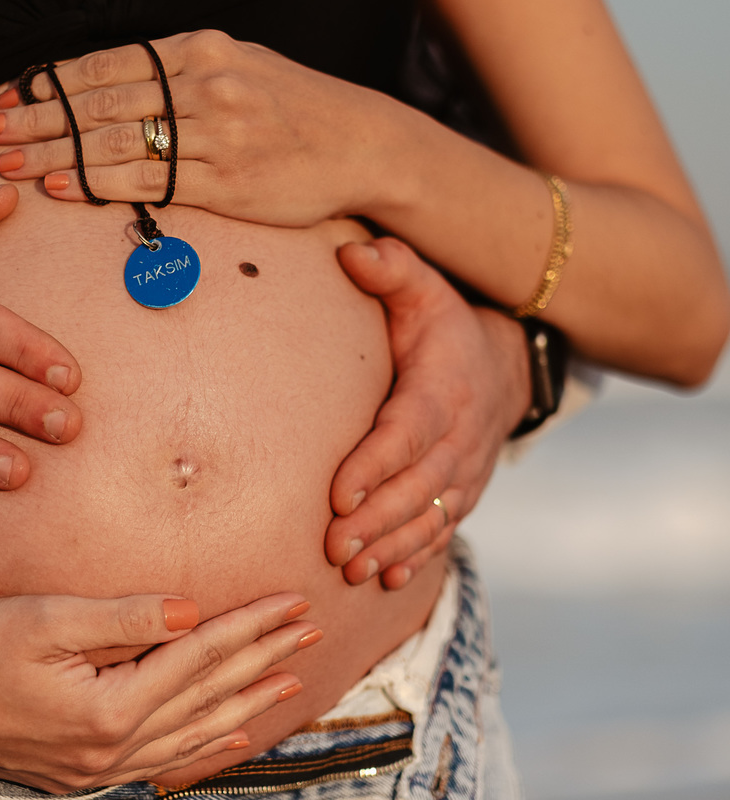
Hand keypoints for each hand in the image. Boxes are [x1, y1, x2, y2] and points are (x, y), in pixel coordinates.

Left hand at [0, 30, 397, 226]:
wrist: (361, 142)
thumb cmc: (292, 107)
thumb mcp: (236, 66)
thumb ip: (176, 74)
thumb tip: (112, 86)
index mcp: (197, 49)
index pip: (106, 65)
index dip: (51, 85)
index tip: (8, 99)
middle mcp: (202, 83)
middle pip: (99, 102)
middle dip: (36, 120)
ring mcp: (214, 132)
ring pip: (115, 141)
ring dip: (53, 154)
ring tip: (7, 166)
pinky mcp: (225, 180)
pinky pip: (148, 181)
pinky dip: (97, 183)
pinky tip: (58, 186)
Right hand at [0, 593, 317, 792]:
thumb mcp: (46, 620)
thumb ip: (124, 618)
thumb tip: (190, 610)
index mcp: (110, 710)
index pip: (201, 657)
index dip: (251, 626)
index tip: (292, 600)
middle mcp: (113, 750)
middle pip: (209, 697)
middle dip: (264, 660)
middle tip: (312, 631)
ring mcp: (99, 769)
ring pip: (195, 735)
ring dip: (246, 705)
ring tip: (292, 682)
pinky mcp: (83, 773)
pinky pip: (164, 761)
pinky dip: (205, 747)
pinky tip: (230, 737)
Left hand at [326, 238, 530, 588]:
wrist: (506, 365)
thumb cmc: (445, 326)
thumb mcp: (425, 288)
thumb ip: (391, 269)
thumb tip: (351, 251)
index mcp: (444, 388)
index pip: (408, 431)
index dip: (376, 464)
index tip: (338, 492)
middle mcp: (461, 437)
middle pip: (417, 486)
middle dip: (376, 520)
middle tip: (333, 548)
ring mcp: (466, 470)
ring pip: (430, 516)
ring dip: (392, 547)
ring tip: (352, 571)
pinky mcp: (464, 492)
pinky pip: (444, 529)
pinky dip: (418, 557)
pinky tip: (386, 580)